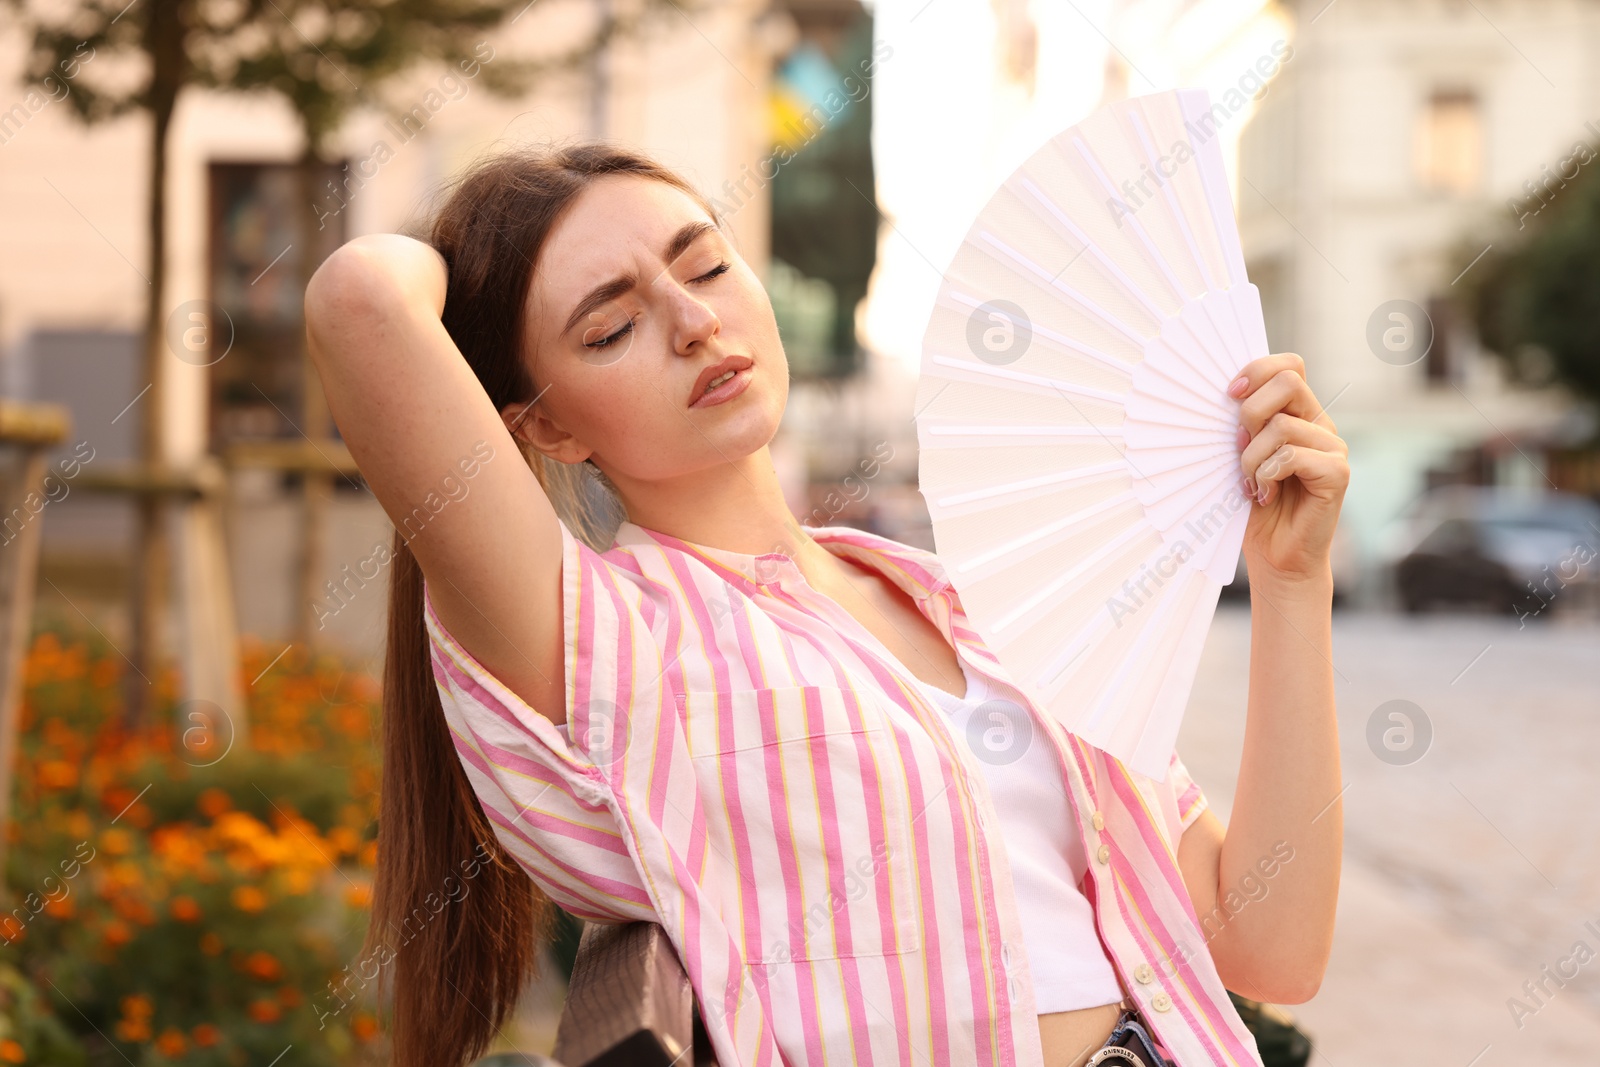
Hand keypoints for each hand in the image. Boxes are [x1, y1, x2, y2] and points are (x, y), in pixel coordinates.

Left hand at [1230, 353, 1348, 586]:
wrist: (1276, 556)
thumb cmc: (1255, 506)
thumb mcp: (1241, 456)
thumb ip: (1244, 424)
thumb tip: (1229, 394)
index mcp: (1298, 413)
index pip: (1289, 366)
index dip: (1257, 370)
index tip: (1229, 395)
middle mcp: (1320, 425)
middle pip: (1288, 382)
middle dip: (1250, 413)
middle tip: (1240, 448)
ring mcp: (1332, 448)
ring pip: (1282, 425)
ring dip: (1252, 458)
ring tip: (1252, 484)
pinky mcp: (1338, 472)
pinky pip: (1292, 455)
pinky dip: (1267, 476)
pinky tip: (1266, 496)